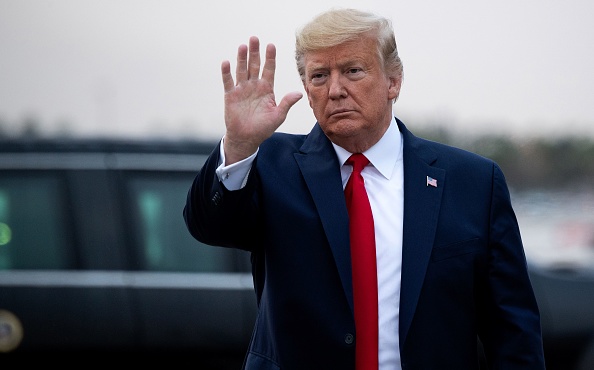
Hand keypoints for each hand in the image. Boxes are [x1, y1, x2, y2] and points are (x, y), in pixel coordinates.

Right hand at [221, 36, 302, 163]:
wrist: (246, 138)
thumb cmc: (263, 128)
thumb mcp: (278, 116)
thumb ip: (287, 103)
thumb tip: (299, 93)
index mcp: (267, 89)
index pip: (269, 69)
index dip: (270, 57)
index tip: (271, 45)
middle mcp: (254, 86)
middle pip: (255, 65)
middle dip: (255, 52)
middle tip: (254, 38)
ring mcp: (242, 89)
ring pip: (242, 70)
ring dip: (242, 58)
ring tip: (243, 46)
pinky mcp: (230, 95)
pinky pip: (228, 81)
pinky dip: (226, 72)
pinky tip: (226, 62)